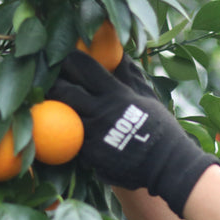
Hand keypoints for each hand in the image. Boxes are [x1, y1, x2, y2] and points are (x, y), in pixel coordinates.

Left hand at [48, 50, 217, 216]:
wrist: (167, 167)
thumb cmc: (160, 129)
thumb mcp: (148, 98)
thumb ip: (130, 76)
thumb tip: (118, 53)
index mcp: (116, 94)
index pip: (83, 68)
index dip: (69, 60)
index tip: (64, 57)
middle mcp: (101, 112)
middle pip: (63, 91)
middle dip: (53, 83)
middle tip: (52, 80)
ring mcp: (93, 136)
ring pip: (62, 116)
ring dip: (57, 109)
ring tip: (56, 104)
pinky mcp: (89, 156)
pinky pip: (71, 140)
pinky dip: (69, 134)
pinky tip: (69, 132)